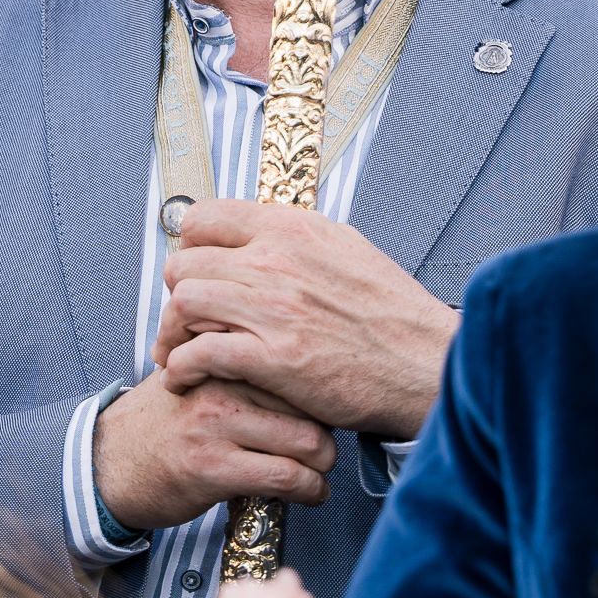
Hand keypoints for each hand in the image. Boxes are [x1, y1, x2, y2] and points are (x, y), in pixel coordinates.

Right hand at [93, 373, 335, 532]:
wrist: (107, 463)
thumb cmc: (161, 423)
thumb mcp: (195, 376)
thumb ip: (239, 364)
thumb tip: (304, 370)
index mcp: (219, 355)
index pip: (294, 363)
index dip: (320, 393)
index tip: (327, 412)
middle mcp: (220, 383)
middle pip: (310, 401)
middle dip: (329, 432)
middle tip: (326, 450)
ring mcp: (216, 425)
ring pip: (307, 441)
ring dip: (324, 466)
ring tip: (319, 474)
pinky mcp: (213, 467)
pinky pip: (286, 477)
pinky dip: (311, 491)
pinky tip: (309, 494)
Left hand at [152, 199, 456, 437]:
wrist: (427, 364)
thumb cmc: (392, 316)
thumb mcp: (347, 250)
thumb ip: (297, 241)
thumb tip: (260, 232)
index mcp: (293, 230)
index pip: (204, 218)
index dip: (189, 247)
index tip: (193, 272)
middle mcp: (277, 261)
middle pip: (185, 262)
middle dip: (176, 295)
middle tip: (182, 322)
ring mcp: (274, 309)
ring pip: (184, 303)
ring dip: (170, 333)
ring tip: (175, 353)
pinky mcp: (274, 358)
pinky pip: (198, 353)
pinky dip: (181, 368)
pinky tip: (186, 379)